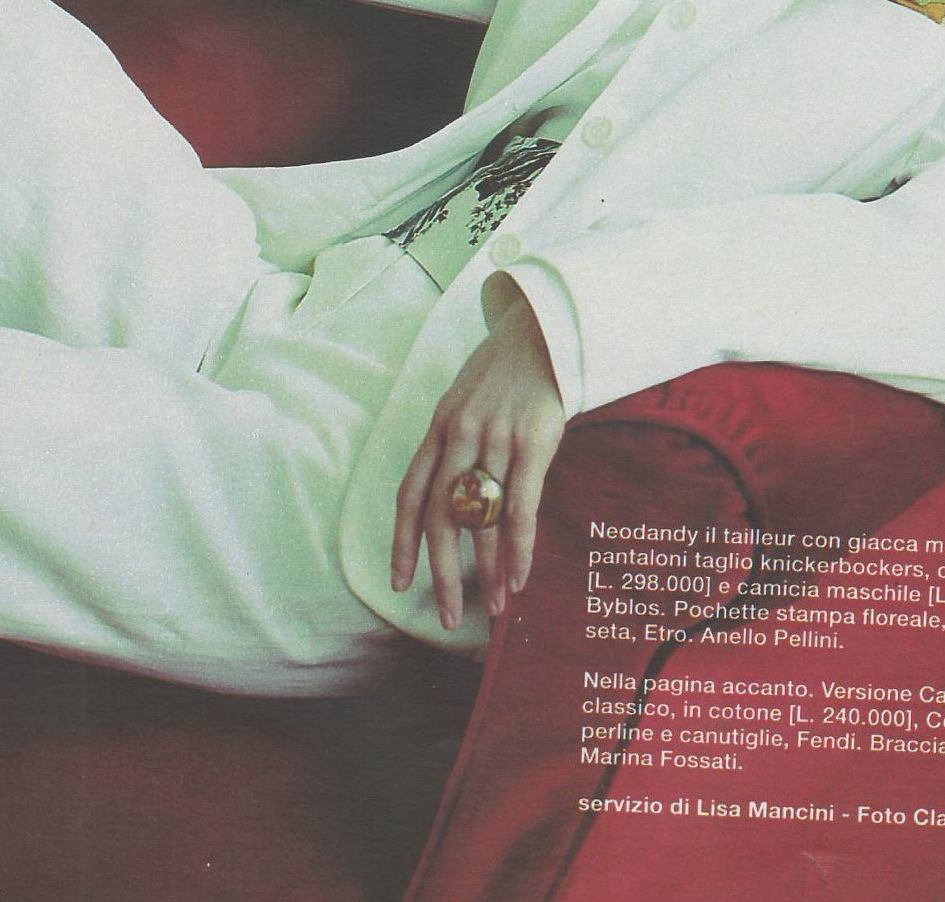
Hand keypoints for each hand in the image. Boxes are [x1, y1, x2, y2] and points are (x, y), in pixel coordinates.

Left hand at [390, 285, 565, 629]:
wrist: (544, 329)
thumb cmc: (506, 369)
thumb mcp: (465, 399)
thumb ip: (455, 443)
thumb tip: (457, 499)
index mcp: (438, 427)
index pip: (410, 494)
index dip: (402, 542)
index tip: (400, 582)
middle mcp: (459, 436)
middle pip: (441, 517)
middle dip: (443, 572)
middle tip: (448, 615)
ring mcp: (494, 439)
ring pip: (483, 521)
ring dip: (487, 570)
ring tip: (492, 608)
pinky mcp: (531, 443)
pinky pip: (520, 509)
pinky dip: (517, 550)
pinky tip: (519, 578)